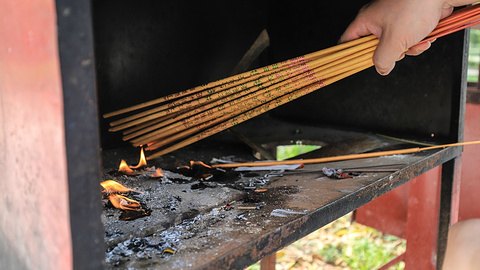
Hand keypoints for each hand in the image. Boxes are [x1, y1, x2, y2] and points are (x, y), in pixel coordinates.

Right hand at [339, 0, 454, 74]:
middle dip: (391, 54)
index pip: (348, 41)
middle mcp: (378, 19)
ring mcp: (395, 19)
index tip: (358, 64)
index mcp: (366, 20)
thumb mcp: (394, 40)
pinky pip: (409, 39)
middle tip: (398, 51)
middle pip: (375, 47)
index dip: (351, 55)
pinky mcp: (410, 20)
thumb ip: (383, 59)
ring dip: (409, 49)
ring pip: (395, 45)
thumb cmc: (415, 6)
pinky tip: (428, 37)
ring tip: (419, 42)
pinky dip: (419, 41)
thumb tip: (381, 69)